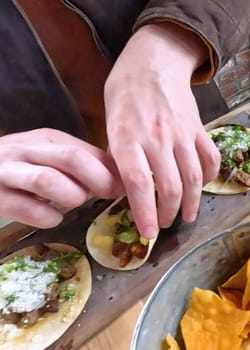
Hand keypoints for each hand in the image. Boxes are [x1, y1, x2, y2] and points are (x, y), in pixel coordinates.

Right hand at [0, 129, 121, 227]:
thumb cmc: (20, 170)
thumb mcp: (51, 159)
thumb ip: (84, 165)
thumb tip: (124, 180)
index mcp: (48, 140)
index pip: (88, 151)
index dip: (112, 172)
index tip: (125, 188)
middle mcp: (27, 151)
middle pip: (72, 159)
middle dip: (98, 181)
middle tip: (105, 196)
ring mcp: (7, 172)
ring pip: (47, 180)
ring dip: (71, 196)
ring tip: (74, 203)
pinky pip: (26, 208)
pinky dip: (47, 217)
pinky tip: (52, 217)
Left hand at [104, 22, 219, 239]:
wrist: (154, 62)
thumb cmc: (124, 92)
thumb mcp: (109, 123)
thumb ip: (119, 155)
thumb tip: (126, 188)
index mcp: (127, 138)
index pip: (139, 184)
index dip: (145, 213)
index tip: (149, 233)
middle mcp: (156, 139)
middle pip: (169, 187)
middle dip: (168, 213)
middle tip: (164, 224)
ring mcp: (182, 134)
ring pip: (193, 177)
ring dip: (191, 203)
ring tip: (187, 216)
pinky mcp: (199, 129)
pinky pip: (210, 159)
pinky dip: (209, 177)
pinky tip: (202, 188)